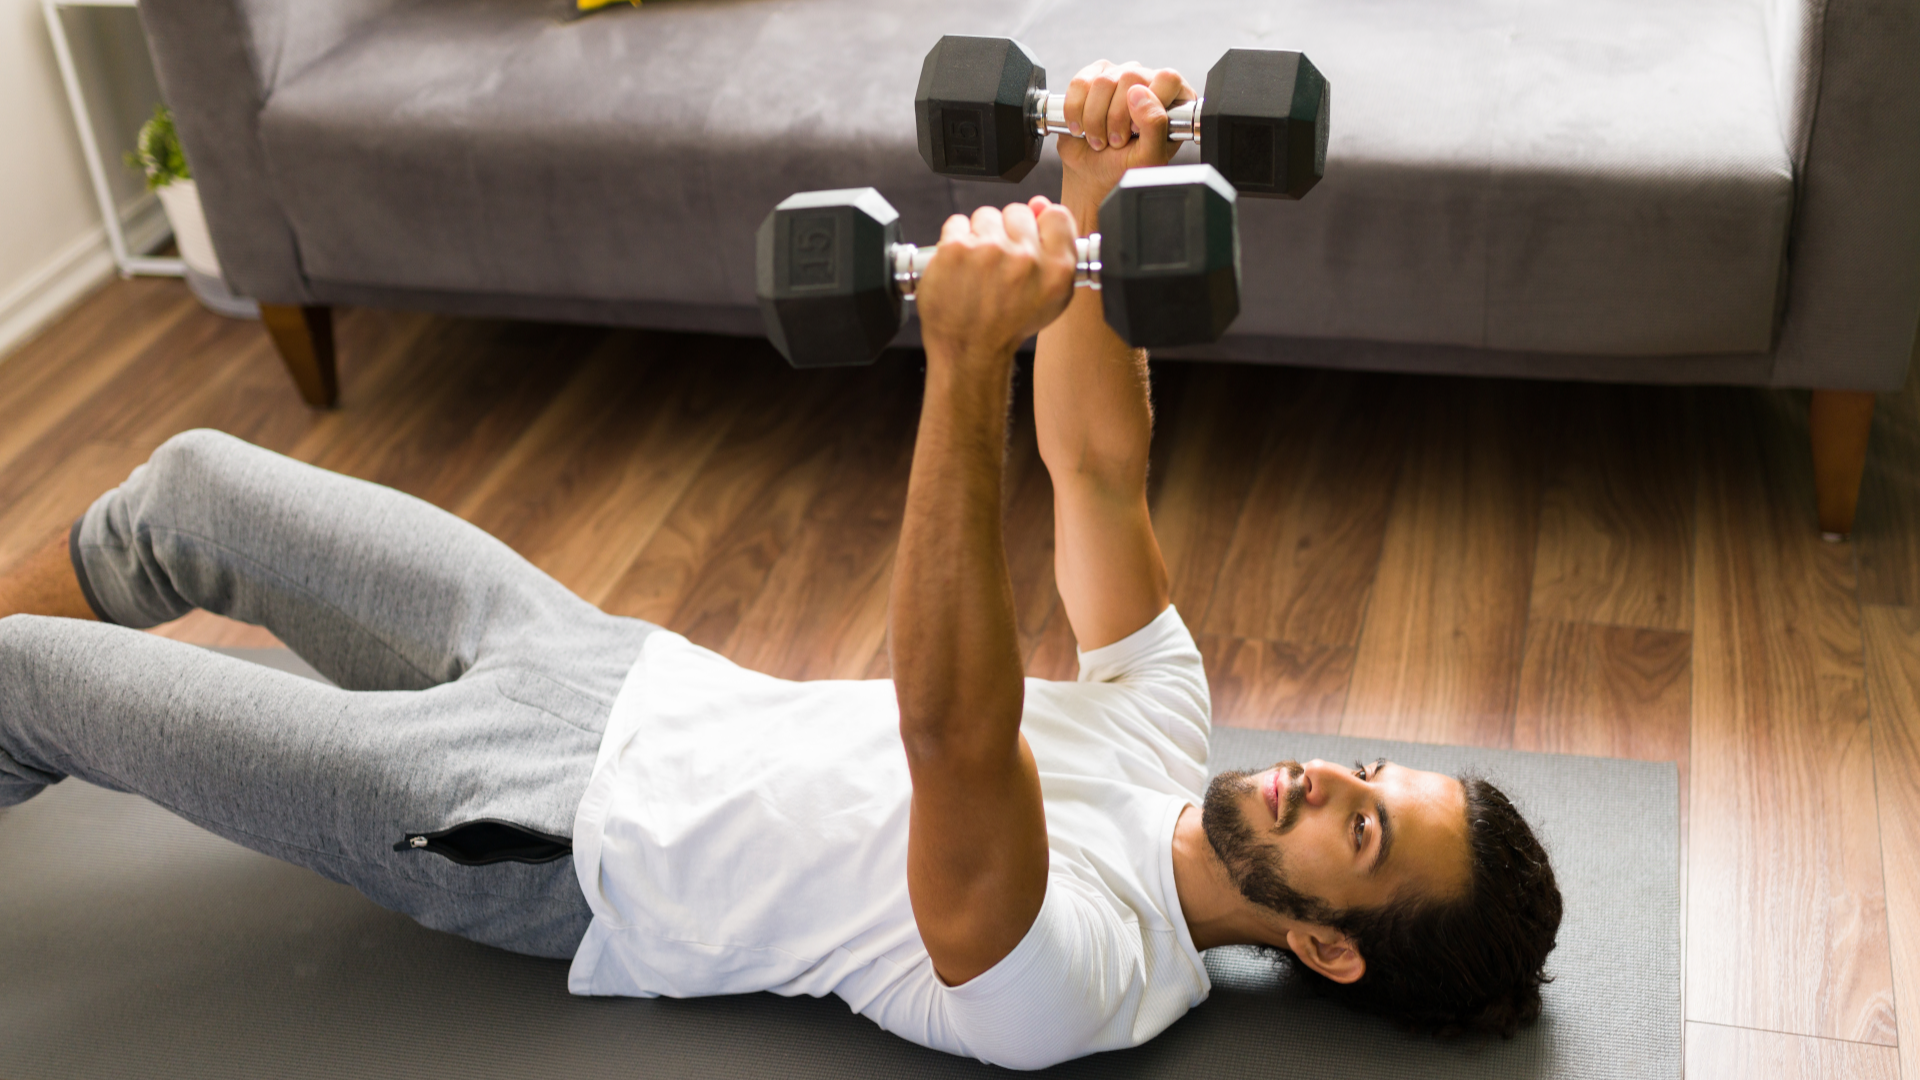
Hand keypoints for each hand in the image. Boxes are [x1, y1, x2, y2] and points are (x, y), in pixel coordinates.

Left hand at [916, 197, 1079, 365]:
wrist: (969, 350)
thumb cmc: (1008, 324)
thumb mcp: (1050, 296)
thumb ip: (1056, 248)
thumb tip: (1040, 204)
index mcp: (1056, 269)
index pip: (1056, 215)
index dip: (1040, 225)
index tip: (1028, 240)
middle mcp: (1025, 259)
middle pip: (1018, 212)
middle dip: (1007, 233)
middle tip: (999, 264)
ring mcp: (988, 251)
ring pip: (986, 216)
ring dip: (980, 235)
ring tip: (978, 268)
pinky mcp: (955, 249)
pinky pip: (957, 223)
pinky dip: (955, 240)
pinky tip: (959, 266)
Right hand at [1058, 61, 1196, 210]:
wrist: (1092, 173)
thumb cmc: (1125, 166)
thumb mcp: (1150, 156)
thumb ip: (1155, 126)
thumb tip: (1139, 94)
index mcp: (1172, 98)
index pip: (1168, 79)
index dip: (1151, 103)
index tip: (1137, 130)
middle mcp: (1147, 81)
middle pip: (1132, 77)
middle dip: (1117, 117)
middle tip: (1115, 141)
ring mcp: (1118, 75)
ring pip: (1104, 82)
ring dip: (1095, 120)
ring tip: (1099, 138)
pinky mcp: (1091, 77)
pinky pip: (1080, 84)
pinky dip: (1075, 111)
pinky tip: (1082, 128)